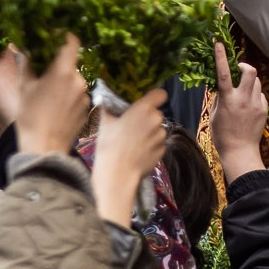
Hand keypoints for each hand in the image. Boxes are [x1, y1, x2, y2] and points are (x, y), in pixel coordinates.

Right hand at [13, 36, 90, 157]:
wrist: (43, 148)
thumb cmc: (30, 117)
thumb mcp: (25, 87)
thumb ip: (27, 63)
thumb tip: (26, 48)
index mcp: (63, 72)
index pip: (72, 42)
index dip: (64, 36)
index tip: (54, 36)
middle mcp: (78, 81)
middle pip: (70, 63)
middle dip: (57, 64)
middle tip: (42, 71)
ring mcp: (84, 96)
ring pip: (73, 80)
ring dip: (62, 81)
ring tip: (46, 95)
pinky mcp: (87, 109)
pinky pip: (77, 95)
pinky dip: (68, 96)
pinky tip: (55, 108)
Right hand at [89, 87, 168, 225]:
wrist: (117, 173)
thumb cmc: (109, 145)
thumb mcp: (105, 123)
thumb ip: (109, 108)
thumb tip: (105, 99)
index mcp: (143, 109)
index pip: (160, 94)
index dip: (155, 97)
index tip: (147, 102)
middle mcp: (156, 120)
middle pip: (156, 114)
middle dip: (147, 118)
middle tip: (132, 127)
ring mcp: (161, 137)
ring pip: (158, 130)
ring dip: (150, 133)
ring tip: (134, 142)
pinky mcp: (163, 151)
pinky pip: (158, 144)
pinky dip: (151, 146)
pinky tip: (138, 152)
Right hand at [209, 42, 268, 177]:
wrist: (240, 152)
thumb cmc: (222, 135)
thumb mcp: (213, 115)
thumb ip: (218, 98)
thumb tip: (220, 86)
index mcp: (227, 100)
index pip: (223, 72)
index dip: (221, 56)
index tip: (219, 43)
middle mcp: (243, 99)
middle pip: (250, 71)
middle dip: (245, 66)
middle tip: (239, 69)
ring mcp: (255, 104)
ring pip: (256, 82)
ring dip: (249, 81)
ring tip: (242, 91)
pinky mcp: (264, 110)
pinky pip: (260, 95)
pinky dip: (254, 95)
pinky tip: (249, 105)